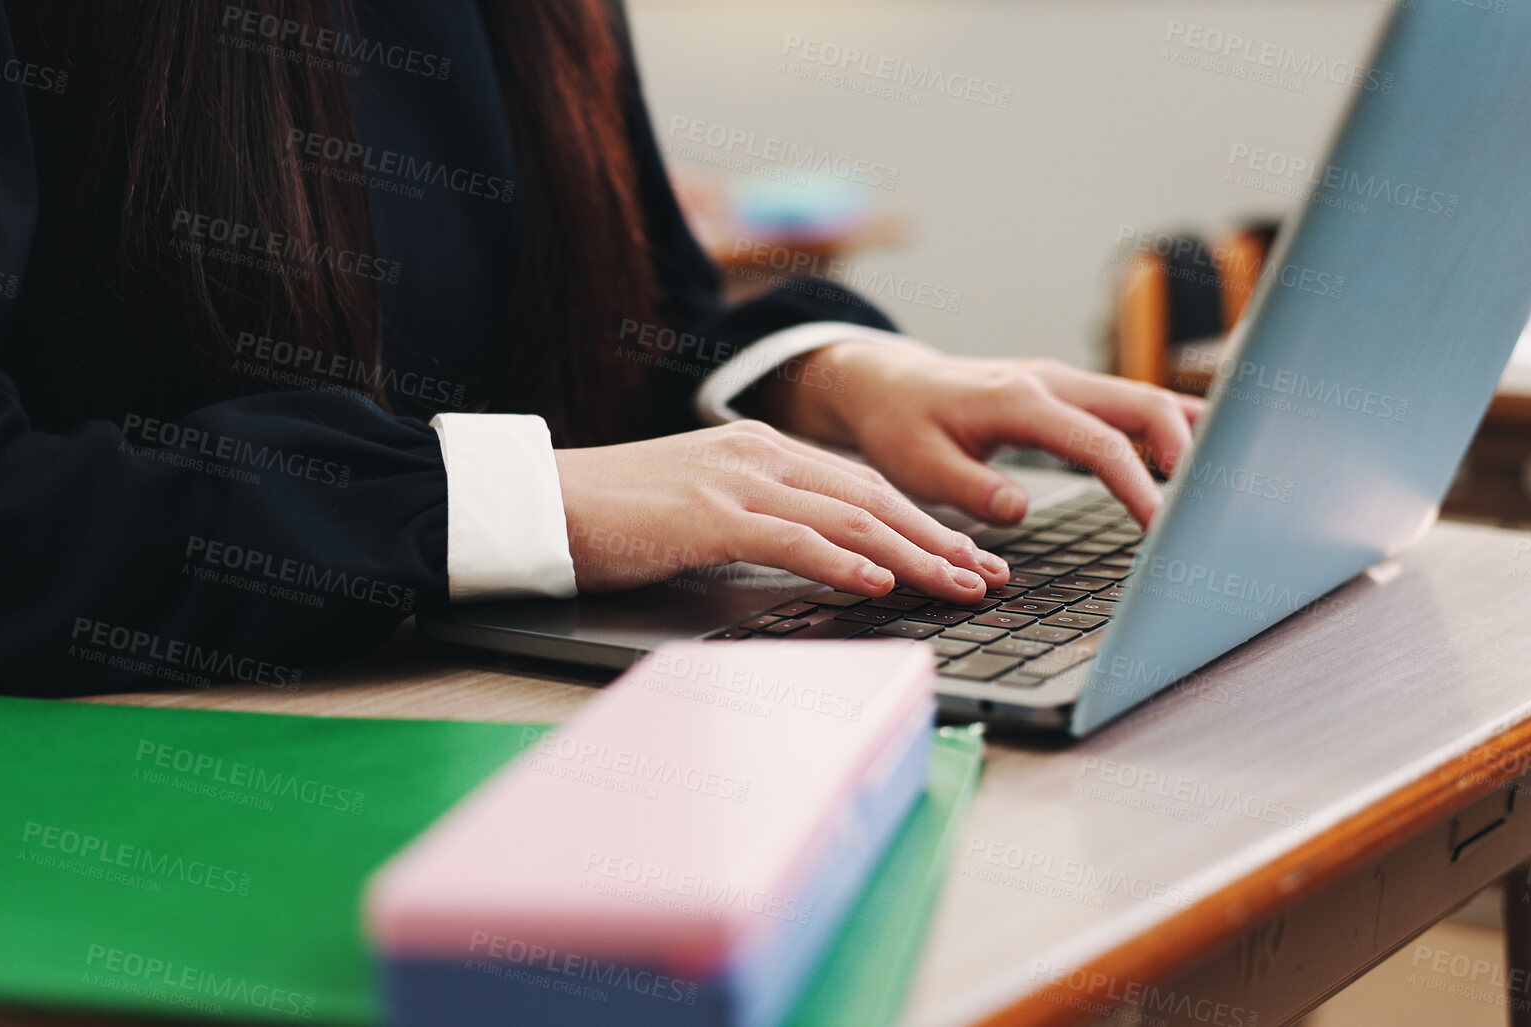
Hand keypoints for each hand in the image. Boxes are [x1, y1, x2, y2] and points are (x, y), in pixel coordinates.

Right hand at [554, 421, 1009, 599]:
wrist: (542, 501)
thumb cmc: (615, 517)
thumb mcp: (703, 510)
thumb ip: (760, 523)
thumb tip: (818, 562)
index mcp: (762, 451)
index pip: (862, 487)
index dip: (922, 524)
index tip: (965, 558)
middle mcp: (760, 456)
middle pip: (873, 499)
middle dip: (939, 541)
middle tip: (987, 577)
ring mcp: (737, 483)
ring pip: (850, 520)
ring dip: (914, 557)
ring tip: (959, 587)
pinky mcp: (711, 516)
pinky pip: (796, 540)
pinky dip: (846, 563)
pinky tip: (883, 584)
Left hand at [754, 341, 1206, 526]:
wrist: (890, 383)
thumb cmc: (901, 426)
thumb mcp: (918, 466)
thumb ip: (971, 489)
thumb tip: (1021, 510)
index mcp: (1019, 401)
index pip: (1099, 443)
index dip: (1138, 485)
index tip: (1162, 527)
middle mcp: (1051, 381)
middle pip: (1142, 404)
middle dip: (1185, 451)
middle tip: (1205, 507)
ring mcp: (1064, 381)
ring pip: (1144, 397)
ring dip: (1186, 435)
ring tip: (1220, 482)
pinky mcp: (1068, 391)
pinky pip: (1129, 401)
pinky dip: (1169, 423)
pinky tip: (1202, 448)